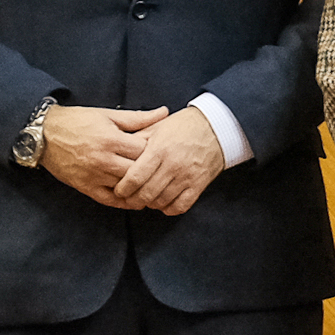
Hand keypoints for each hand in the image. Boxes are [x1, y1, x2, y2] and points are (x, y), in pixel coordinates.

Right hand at [41, 105, 166, 204]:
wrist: (43, 134)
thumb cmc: (76, 121)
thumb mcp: (107, 115)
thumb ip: (138, 118)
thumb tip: (164, 112)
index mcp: (111, 139)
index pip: (144, 150)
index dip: (156, 151)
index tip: (161, 151)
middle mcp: (103, 159)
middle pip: (138, 171)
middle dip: (150, 170)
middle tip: (161, 171)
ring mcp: (93, 175)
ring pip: (126, 187)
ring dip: (140, 187)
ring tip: (153, 186)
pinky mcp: (84, 187)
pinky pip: (109, 200)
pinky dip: (124, 202)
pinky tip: (135, 199)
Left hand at [112, 107, 229, 216]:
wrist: (217, 126)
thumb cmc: (184, 125)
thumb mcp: (157, 127)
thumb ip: (136, 140)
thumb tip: (117, 152)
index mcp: (159, 149)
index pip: (134, 178)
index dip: (122, 189)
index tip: (119, 190)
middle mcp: (173, 165)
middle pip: (146, 194)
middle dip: (133, 200)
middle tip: (129, 198)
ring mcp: (188, 176)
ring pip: (161, 202)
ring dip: (150, 204)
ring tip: (146, 198)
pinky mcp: (199, 184)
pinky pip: (181, 206)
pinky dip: (169, 208)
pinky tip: (163, 202)